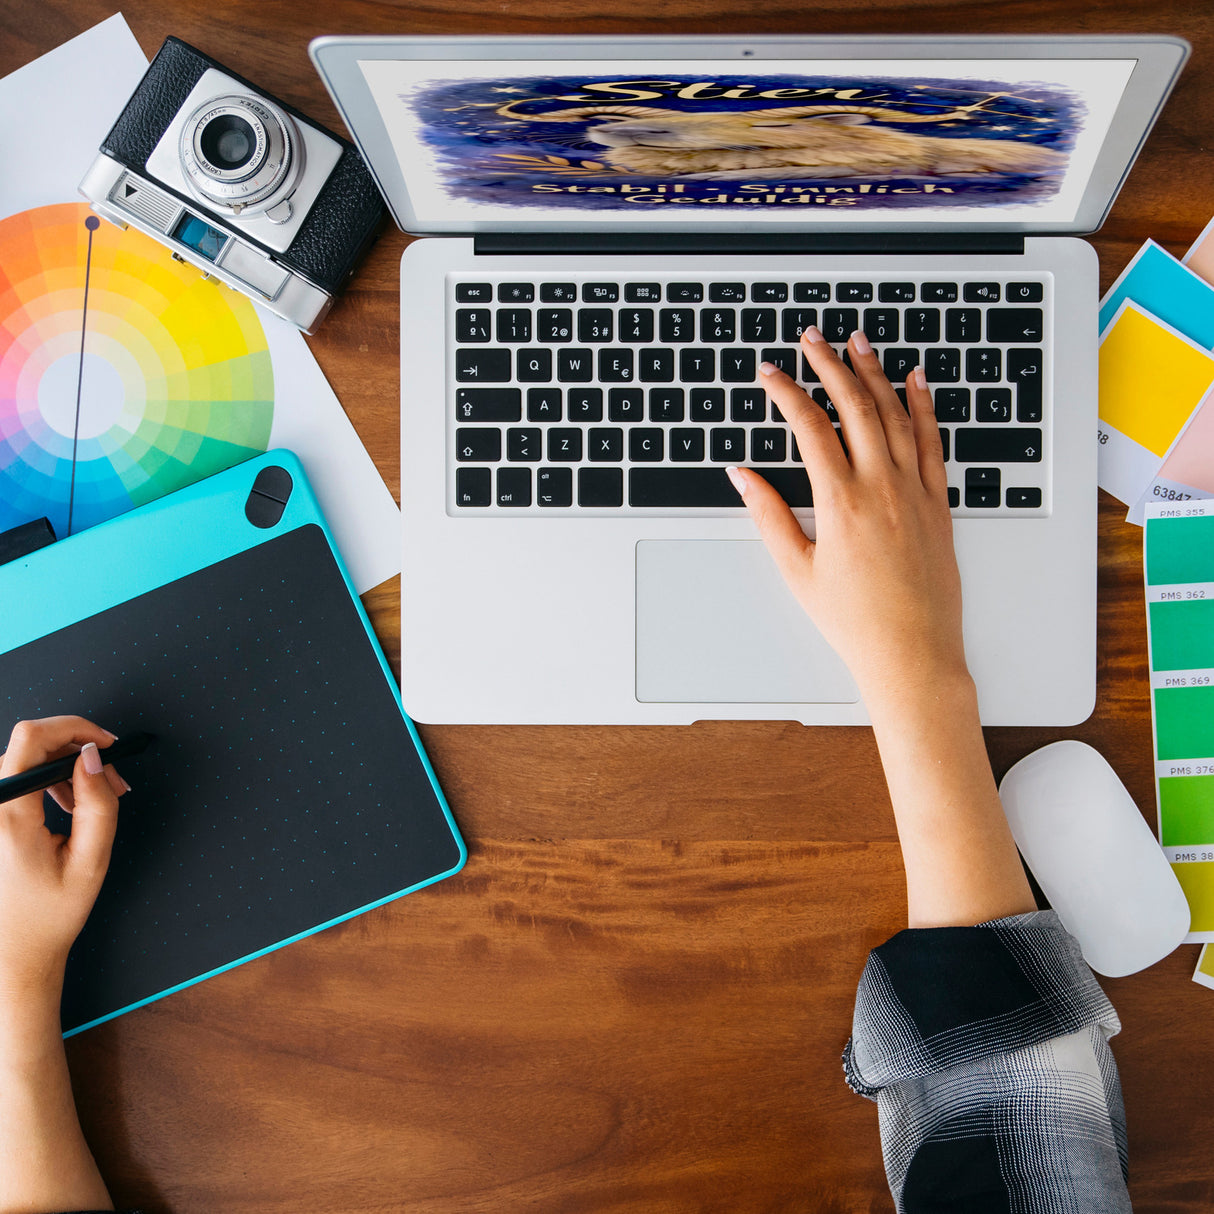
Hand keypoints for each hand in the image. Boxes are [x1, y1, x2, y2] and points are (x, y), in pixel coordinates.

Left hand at [0, 717, 125, 1004]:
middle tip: (114, 781)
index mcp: (9, 817)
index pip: (32, 738)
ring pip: (24, 759)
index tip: (107, 745)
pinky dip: (48, 780)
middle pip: (30, 744)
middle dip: (78, 750)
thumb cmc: (50, 914)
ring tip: (96, 798)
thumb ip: (98, 805)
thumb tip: (94, 756)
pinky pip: (16, 778)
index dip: (74, 727)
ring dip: (65, 767)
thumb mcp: (91, 861)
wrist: (12, 951)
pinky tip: (70, 804)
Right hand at [728, 326, 965, 711]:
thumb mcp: (797, 570)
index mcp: (840, 502)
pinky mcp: (939, 503)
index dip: (786, 393)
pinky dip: (923, 406)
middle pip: (853, 406)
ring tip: (857, 343)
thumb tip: (743, 476)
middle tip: (811, 339)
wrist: (912, 652)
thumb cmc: (853, 620)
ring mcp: (915, 491)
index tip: (769, 373)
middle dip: (829, 365)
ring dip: (874, 373)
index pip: (809, 428)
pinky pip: (932, 441)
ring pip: (895, 414)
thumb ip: (768, 516)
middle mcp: (881, 487)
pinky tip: (914, 381)